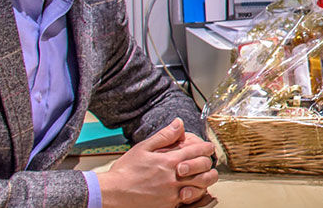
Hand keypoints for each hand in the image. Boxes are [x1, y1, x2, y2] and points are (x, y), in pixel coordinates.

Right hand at [97, 118, 218, 206]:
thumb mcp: (142, 148)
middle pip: (204, 169)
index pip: (197, 151)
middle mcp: (174, 177)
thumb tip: (179, 123)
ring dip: (204, 180)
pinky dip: (194, 194)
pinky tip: (191, 189)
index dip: (206, 147)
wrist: (113, 193)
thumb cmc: (126, 171)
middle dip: (208, 163)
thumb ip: (164, 136)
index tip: (209, 147)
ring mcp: (173, 193)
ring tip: (202, 176)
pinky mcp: (169, 205)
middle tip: (207, 162)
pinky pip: (190, 200)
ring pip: (201, 186)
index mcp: (169, 161)